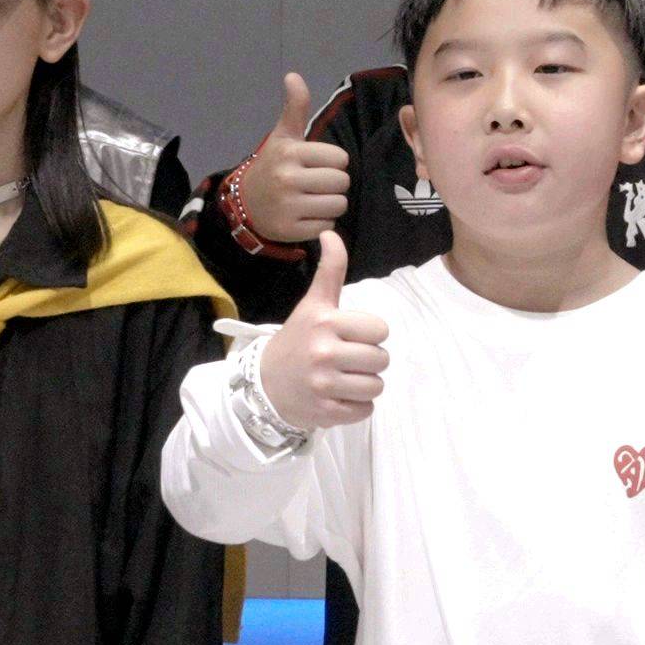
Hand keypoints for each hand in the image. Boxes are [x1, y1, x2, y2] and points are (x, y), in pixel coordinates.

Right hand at [237, 74, 351, 246]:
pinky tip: (304, 216)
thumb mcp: (284, 136)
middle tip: (315, 184)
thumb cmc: (274, 165)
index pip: (340, 158)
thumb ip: (295, 108)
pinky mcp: (289, 230)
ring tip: (312, 200)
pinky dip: (320, 224)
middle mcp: (287, 178)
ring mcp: (287, 206)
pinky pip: (327, 227)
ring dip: (330, 205)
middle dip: (334, 184)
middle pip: (342, 182)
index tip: (317, 165)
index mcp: (290, 153)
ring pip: (338, 206)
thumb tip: (293, 75)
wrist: (245, 203)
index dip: (333, 162)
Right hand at [261, 233, 392, 431]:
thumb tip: (331, 233)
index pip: (380, 329)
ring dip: (365, 384)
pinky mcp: (326, 412)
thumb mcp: (312, 305)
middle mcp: (324, 352)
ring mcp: (324, 385)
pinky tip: (337, 396)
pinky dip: (356, 406)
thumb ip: (330, 271)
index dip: (369, 334)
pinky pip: (366, 409)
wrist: (263, 385)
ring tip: (342, 378)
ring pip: (376, 386)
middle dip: (368, 360)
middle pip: (381, 359)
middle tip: (345, 360)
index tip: (349, 336)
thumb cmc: (297, 340)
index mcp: (325, 322)